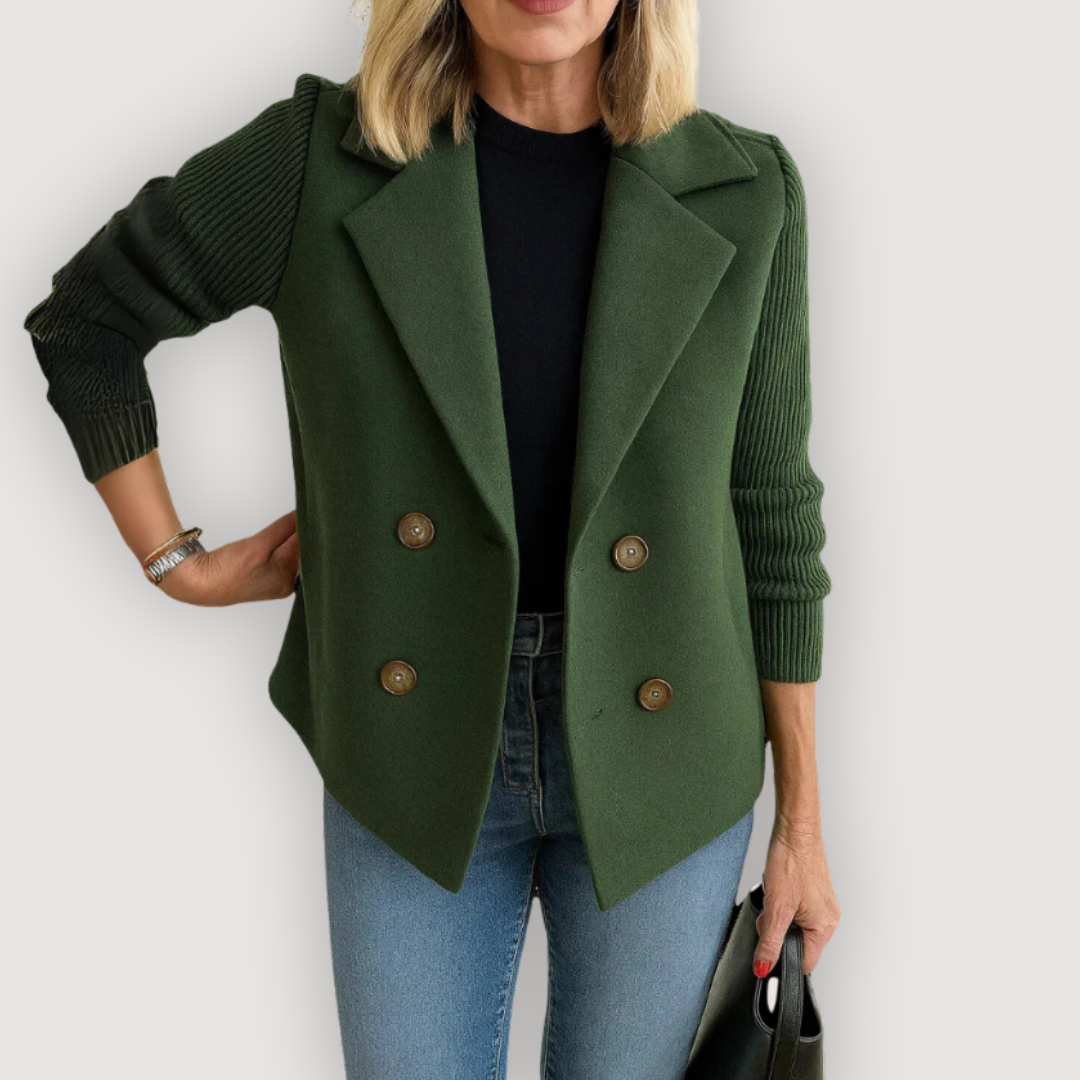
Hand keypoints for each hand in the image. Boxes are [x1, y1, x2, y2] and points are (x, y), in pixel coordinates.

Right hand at [154, 510, 300, 605]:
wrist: (197, 582)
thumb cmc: (224, 570)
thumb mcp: (258, 545)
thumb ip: (284, 529)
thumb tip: (303, 514)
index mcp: (287, 580)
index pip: (306, 548)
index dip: (309, 527)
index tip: (313, 510)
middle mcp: (286, 584)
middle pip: (303, 551)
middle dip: (304, 531)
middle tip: (308, 510)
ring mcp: (277, 581)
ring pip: (293, 551)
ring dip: (293, 535)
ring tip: (296, 518)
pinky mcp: (267, 576)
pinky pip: (282, 554)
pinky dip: (283, 542)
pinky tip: (283, 532)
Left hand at [753, 818, 839, 976]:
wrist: (795, 831)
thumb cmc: (791, 862)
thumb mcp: (776, 909)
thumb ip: (769, 943)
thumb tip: (764, 967)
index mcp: (824, 926)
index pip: (805, 962)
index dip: (783, 960)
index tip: (767, 955)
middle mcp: (828, 917)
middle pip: (798, 943)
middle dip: (777, 933)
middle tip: (768, 913)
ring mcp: (822, 904)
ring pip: (794, 925)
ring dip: (778, 916)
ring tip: (774, 895)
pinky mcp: (813, 892)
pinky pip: (796, 909)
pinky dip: (783, 904)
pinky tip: (777, 888)